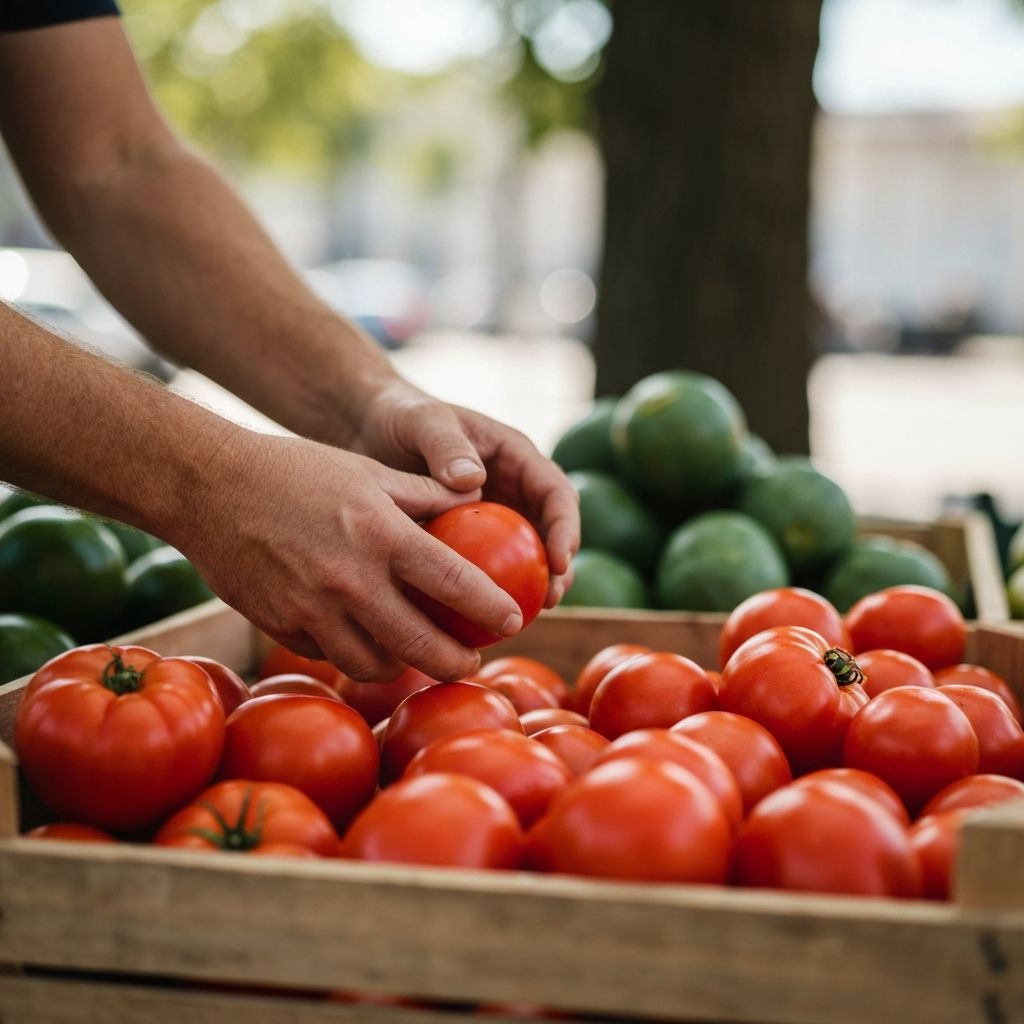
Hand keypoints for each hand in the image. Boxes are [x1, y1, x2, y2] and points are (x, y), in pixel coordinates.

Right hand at [174, 434, 526, 681]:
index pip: (455, 584)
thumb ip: (425, 496)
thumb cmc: (295, 470)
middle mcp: (350, 580)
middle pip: (421, 646)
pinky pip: (331, 655)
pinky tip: (363, 635)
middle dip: (456, 663)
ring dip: (404, 666)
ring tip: (418, 653)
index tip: (513, 620)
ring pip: (374, 664)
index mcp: (382, 534)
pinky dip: (354, 652)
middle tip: (471, 660)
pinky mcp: (281, 626)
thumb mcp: (368, 471)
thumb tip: (476, 503)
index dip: (492, 610)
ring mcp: (312, 609)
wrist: (207, 486)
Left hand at [349, 381, 579, 605]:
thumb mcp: (423, 422)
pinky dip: (489, 591)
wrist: (370, 429)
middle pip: (551, 531)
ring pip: (526, 556)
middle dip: (560, 567)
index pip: (556, 491)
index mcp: (516, 456)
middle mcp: (513, 488)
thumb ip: (447, 446)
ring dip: (533, 586)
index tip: (559, 560)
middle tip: (549, 599)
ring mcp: (495, 515)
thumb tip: (474, 483)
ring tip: (527, 616)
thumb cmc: (401, 417)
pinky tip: (476, 618)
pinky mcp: (471, 538)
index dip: (566, 527)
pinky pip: (487, 567)